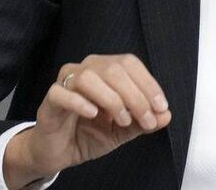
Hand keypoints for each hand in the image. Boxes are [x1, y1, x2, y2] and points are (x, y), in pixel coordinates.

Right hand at [2, 54, 171, 187]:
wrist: (60, 152)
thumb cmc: (90, 133)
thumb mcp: (124, 130)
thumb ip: (144, 122)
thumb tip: (166, 115)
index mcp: (105, 70)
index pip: (129, 63)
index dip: (148, 83)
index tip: (160, 107)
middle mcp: (85, 70)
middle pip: (113, 69)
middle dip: (135, 96)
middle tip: (144, 120)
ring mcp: (65, 83)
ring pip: (89, 77)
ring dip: (111, 100)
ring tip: (121, 120)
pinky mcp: (49, 100)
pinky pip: (61, 93)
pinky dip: (80, 102)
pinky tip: (93, 115)